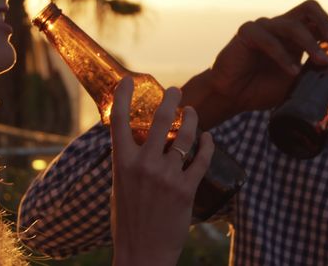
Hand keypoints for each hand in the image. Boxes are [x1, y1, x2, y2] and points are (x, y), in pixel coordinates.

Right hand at [110, 78, 213, 265]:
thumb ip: (130, 163)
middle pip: (159, 120)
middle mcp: (144, 165)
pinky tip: (208, 138)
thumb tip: (138, 142)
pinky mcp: (186, 189)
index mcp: (122, 163)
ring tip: (193, 112)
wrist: (142, 253)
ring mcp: (166, 176)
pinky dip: (206, 144)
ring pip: (185, 136)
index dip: (123, 97)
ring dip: (192, 119)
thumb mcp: (120, 187)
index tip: (128, 80)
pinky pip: (201, 158)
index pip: (120, 121)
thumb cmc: (128, 221)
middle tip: (175, 90)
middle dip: (170, 100)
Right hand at [185, 0, 327, 125]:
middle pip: (309, 8)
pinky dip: (283, 56)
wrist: (231, 96)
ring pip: (292, 25)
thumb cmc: (263, 89)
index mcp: (295, 36)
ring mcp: (264, 27)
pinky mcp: (247, 33)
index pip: (320, 23)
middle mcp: (282, 26)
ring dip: (310, 43)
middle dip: (327, 21)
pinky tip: (292, 71)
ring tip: (321, 61)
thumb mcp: (297, 86)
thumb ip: (318, 84)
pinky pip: (268, 40)